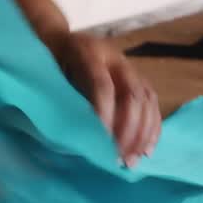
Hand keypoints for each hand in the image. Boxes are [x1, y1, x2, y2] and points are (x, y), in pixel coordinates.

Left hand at [53, 33, 161, 166]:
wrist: (60, 42)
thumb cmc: (48, 64)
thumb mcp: (48, 75)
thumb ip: (62, 98)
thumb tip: (76, 134)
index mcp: (88, 53)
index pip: (102, 85)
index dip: (104, 114)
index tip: (102, 143)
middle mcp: (115, 58)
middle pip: (132, 94)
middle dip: (128, 131)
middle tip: (120, 158)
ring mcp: (130, 67)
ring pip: (147, 100)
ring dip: (142, 134)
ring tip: (132, 160)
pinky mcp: (139, 78)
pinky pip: (153, 103)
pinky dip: (152, 128)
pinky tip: (146, 150)